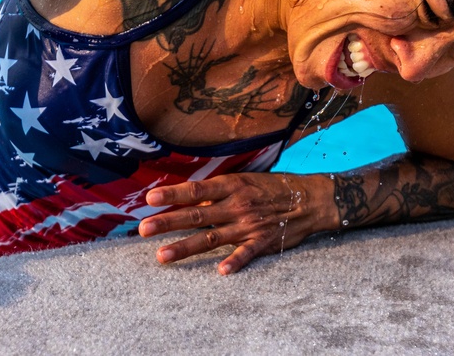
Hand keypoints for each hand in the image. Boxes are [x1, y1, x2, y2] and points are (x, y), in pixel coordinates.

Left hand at [138, 172, 336, 274]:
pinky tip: (220, 271)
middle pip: (197, 215)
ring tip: (162, 256)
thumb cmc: (272, 188)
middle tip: (143, 229)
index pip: (196, 190)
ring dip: (185, 247)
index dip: (173, 194)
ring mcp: (249, 225)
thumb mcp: (244, 181)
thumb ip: (218, 193)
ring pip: (212, 238)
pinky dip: (234, 262)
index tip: (150, 199)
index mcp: (232, 185)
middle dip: (168, 222)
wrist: (309, 199)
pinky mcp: (263, 242)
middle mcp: (237, 205)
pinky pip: (246, 254)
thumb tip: (190, 201)